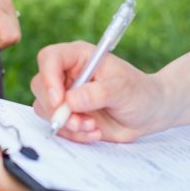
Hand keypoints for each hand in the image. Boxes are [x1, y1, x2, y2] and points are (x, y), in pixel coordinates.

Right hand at [30, 42, 170, 142]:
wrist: (149, 113)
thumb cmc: (139, 92)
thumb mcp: (123, 89)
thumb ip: (97, 93)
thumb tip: (70, 100)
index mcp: (79, 56)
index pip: (50, 58)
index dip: (48, 78)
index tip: (59, 100)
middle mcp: (68, 74)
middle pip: (40, 85)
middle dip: (57, 108)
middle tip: (79, 121)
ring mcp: (66, 95)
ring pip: (45, 108)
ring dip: (66, 124)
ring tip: (92, 127)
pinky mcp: (69, 114)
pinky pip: (57, 126)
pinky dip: (73, 134)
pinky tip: (94, 132)